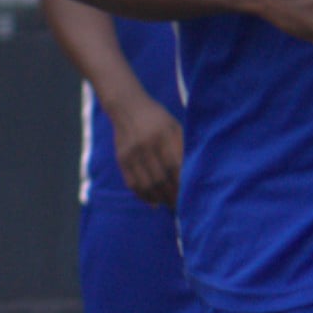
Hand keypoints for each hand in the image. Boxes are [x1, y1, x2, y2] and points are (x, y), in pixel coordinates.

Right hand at [105, 92, 183, 206]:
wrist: (127, 106)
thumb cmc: (158, 118)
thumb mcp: (174, 127)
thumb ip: (182, 148)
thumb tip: (189, 177)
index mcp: (164, 134)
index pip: (176, 166)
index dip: (183, 184)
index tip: (190, 195)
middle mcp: (147, 144)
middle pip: (161, 178)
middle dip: (172, 195)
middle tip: (181, 206)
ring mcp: (132, 153)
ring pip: (147, 184)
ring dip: (159, 199)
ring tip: (169, 204)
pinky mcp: (121, 159)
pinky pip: (132, 183)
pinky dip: (143, 196)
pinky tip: (153, 202)